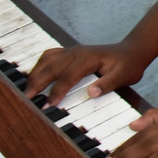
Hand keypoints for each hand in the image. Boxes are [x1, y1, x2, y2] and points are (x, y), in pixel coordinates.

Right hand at [24, 42, 150, 104]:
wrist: (131, 51)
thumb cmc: (128, 65)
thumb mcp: (123, 76)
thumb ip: (108, 84)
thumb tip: (91, 93)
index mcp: (88, 58)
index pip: (68, 76)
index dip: (57, 91)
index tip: (48, 106)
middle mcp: (76, 52)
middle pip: (51, 67)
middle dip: (38, 83)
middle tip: (27, 100)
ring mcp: (71, 51)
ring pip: (46, 60)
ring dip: (35, 74)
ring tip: (26, 91)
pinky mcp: (69, 53)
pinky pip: (49, 56)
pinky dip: (38, 65)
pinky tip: (33, 77)